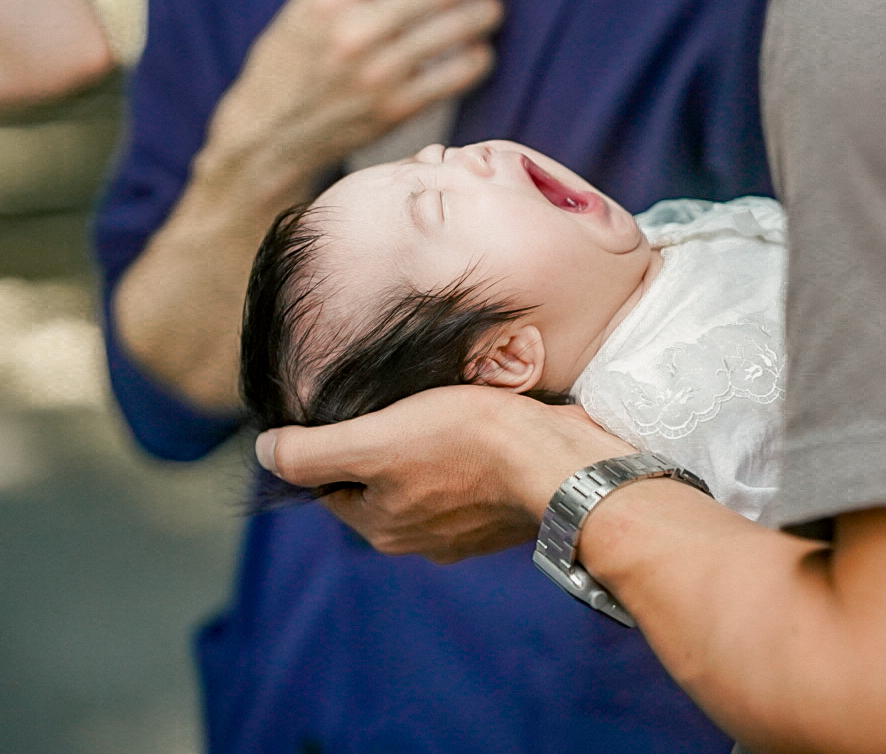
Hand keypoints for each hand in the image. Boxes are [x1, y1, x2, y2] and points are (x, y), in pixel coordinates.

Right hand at [201, 0, 505, 192]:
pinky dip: (476, 60)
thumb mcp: (306, 10)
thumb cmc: (289, 65)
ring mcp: (379, 73)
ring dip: (483, 14)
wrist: (268, 135)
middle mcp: (356, 33)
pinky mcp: (397, 108)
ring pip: (453, 33)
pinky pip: (454, 77)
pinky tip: (482, 50)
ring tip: (495, 6)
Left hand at [257, 386, 634, 562]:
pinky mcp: (503, 518)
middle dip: (388, 446)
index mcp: (379, 526)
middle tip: (410, 405)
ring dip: (431, 452)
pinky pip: (471, 485)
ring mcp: (464, 534)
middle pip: (380, 483)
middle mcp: (417, 541)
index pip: (331, 481)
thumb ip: (312, 452)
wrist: (560, 464)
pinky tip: (487, 434)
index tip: (365, 409)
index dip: (338, 440)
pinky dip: (472, 461)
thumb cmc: (469, 443)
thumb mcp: (377, 439)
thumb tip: (265, 453)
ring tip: (451, 413)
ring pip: (427, 483)